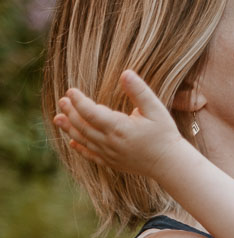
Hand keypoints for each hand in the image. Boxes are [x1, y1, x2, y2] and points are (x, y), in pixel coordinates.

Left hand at [53, 70, 190, 180]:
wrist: (171, 164)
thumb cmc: (165, 135)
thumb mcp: (156, 110)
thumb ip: (139, 91)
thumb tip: (126, 73)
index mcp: (118, 127)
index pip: (90, 111)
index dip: (78, 100)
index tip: (71, 90)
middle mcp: (110, 142)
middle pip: (83, 125)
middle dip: (71, 112)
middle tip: (63, 100)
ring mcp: (109, 154)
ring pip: (83, 140)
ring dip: (69, 128)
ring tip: (58, 118)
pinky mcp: (113, 162)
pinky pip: (91, 156)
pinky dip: (80, 148)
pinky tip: (73, 142)